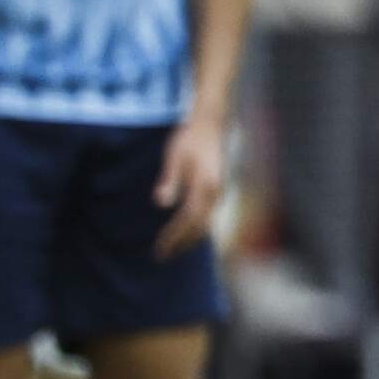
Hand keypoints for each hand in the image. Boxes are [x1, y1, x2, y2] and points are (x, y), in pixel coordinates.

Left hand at [153, 120, 225, 258]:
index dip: (173, 237)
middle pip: (199, 227)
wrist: (211, 122)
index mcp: (204, 187)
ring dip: (190, 238)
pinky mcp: (218, 188)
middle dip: (181, 243)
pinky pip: (208, 215)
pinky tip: (187, 229)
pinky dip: (197, 227)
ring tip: (175, 249)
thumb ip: (170, 181)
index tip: (159, 249)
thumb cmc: (189, 137)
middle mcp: (215, 193)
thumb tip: (161, 204)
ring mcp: (219, 191)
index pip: (187, 220)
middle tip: (163, 256)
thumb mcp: (174, 157)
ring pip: (206, 223)